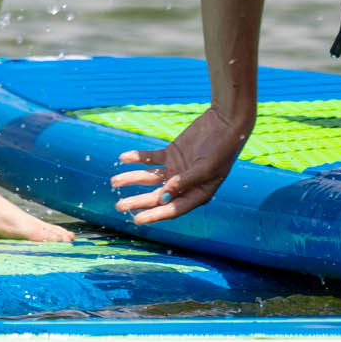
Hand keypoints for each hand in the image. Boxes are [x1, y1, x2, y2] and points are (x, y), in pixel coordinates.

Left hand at [111, 107, 251, 224]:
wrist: (226, 121)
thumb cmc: (223, 148)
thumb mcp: (206, 167)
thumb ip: (185, 181)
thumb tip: (164, 196)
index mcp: (197, 194)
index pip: (173, 209)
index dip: (155, 215)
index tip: (138, 220)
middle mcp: (184, 185)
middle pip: (157, 195)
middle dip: (138, 201)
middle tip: (120, 206)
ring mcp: (177, 169)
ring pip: (150, 178)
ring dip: (133, 179)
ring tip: (114, 182)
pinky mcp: (172, 153)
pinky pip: (151, 158)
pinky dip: (138, 158)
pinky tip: (124, 158)